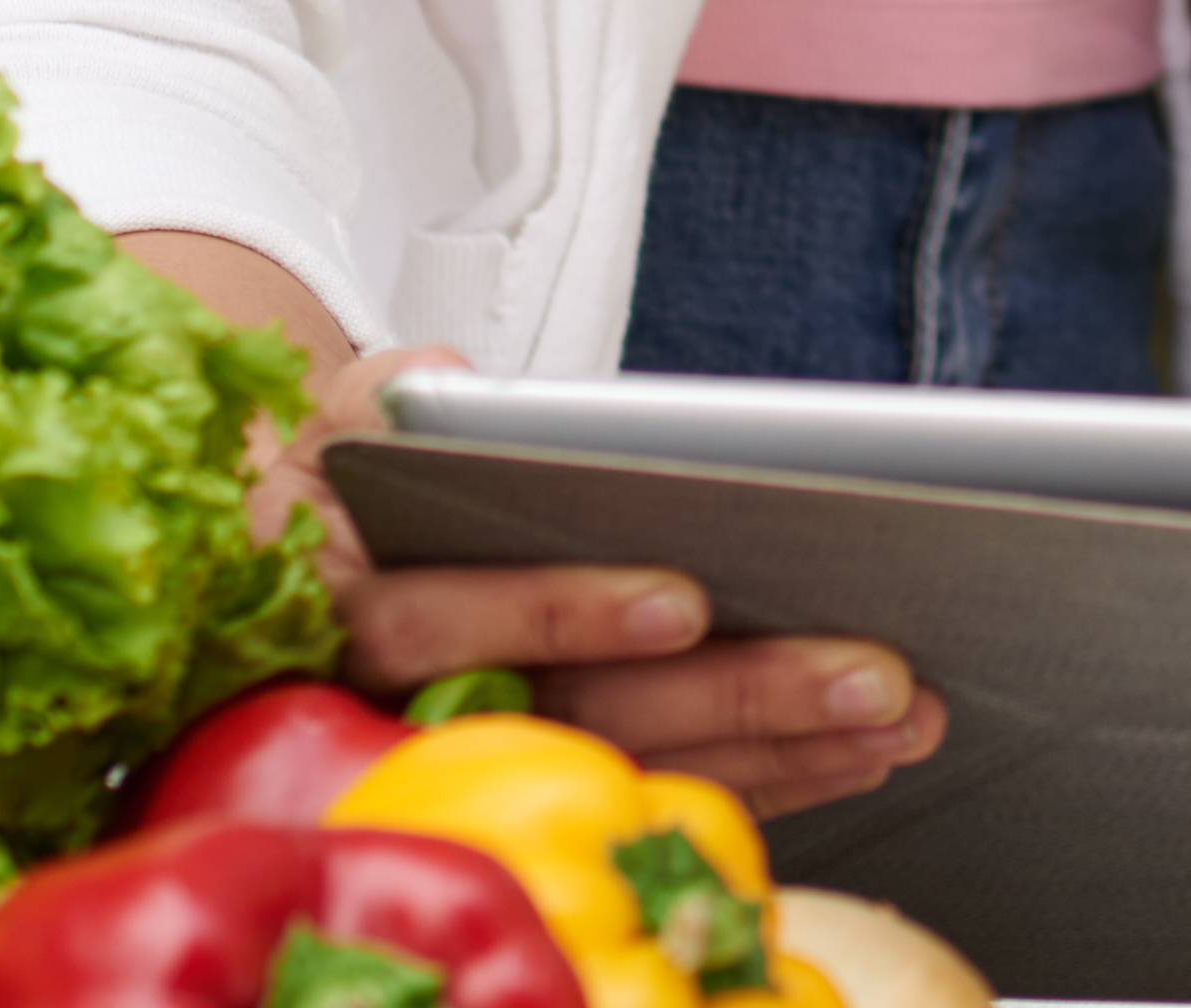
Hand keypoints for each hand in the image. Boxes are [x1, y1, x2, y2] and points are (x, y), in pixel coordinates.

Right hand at [132, 222, 950, 816]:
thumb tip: (444, 392)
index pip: (430, 624)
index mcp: (334, 611)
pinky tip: (850, 752)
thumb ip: (389, 400)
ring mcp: (471, 770)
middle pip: (567, 717)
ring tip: (900, 714)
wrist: (291, 582)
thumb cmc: (348, 492)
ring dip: (774, 749)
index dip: (554, 615)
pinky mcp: (540, 797)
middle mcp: (391, 714)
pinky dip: (758, 780)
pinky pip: (649, 797)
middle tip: (874, 674)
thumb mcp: (346, 425)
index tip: (684, 603)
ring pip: (625, 769)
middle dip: (732, 695)